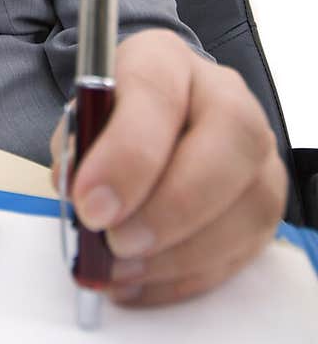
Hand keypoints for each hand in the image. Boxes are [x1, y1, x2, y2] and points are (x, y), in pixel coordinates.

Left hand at [49, 28, 287, 306]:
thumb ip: (78, 153)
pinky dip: (186, 277)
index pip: (157, 92)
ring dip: (178, 252)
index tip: (90, 205)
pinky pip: (243, 249)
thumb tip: (83, 200)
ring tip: (121, 269)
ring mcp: (256, 152)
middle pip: (227, 143)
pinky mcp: (266, 203)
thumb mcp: (77, 124)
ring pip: (247, 205)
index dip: (127, 154)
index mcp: (165, 60)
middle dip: (168, 206)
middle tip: (116, 243)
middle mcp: (225, 96)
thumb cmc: (109, 124)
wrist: (146, 129)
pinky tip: (140, 283)